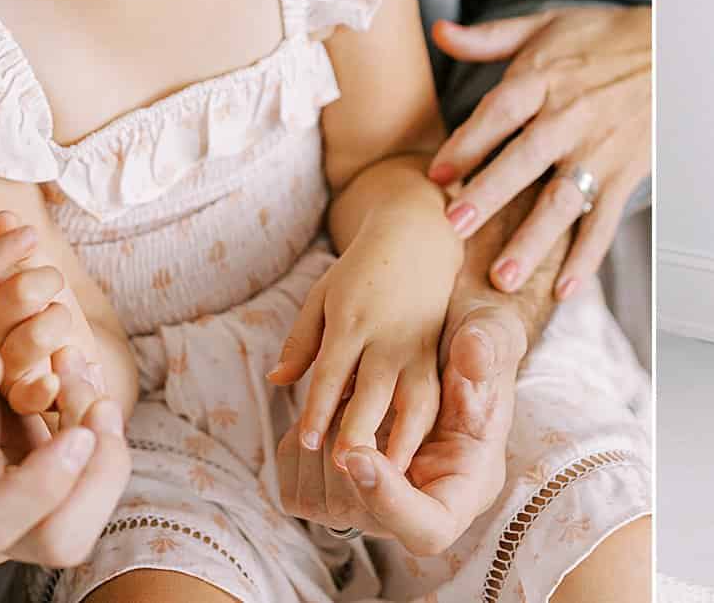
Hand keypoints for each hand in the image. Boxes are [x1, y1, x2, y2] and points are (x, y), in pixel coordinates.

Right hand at [0, 211, 90, 417]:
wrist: (51, 360)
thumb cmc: (33, 305)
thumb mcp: (22, 271)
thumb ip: (12, 249)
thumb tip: (4, 217)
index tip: (29, 233)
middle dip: (24, 291)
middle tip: (51, 280)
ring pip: (11, 356)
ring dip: (40, 333)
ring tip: (60, 315)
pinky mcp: (23, 402)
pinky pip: (25, 401)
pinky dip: (40, 391)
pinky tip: (54, 382)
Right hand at [0, 260, 127, 564]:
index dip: (41, 486)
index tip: (77, 430)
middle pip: (57, 542)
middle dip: (96, 472)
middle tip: (95, 401)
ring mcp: (17, 513)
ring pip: (85, 520)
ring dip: (107, 449)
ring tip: (84, 379)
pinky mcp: (50, 495)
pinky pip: (94, 486)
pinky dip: (106, 436)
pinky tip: (84, 385)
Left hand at [267, 222, 454, 475]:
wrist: (419, 237)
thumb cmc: (361, 271)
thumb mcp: (322, 296)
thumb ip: (301, 341)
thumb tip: (276, 381)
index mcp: (351, 319)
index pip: (331, 372)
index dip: (319, 409)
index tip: (307, 443)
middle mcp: (387, 336)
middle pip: (373, 392)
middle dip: (358, 432)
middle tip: (343, 471)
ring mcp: (418, 346)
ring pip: (414, 400)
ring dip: (400, 440)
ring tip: (387, 475)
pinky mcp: (437, 354)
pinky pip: (433, 396)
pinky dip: (422, 427)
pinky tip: (412, 455)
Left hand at [277, 304, 522, 553]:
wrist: (449, 335)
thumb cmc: (477, 343)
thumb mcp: (494, 334)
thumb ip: (491, 344)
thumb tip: (472, 351)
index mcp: (469, 483)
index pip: (430, 530)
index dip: (390, 503)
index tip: (360, 453)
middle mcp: (424, 503)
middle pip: (367, 518)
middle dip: (346, 458)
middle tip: (348, 397)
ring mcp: (380, 503)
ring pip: (327, 506)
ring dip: (321, 448)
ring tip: (344, 396)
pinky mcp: (343, 491)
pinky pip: (302, 492)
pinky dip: (300, 450)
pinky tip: (325, 412)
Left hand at [430, 5, 649, 298]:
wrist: (672, 47)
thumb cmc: (603, 37)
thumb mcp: (545, 26)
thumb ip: (489, 37)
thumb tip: (441, 32)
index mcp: (545, 78)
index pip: (500, 111)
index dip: (468, 141)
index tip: (438, 172)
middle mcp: (571, 116)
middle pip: (526, 158)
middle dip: (490, 193)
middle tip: (456, 226)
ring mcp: (599, 149)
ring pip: (562, 199)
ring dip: (533, 239)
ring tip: (503, 276)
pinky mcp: (624, 173)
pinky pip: (603, 220)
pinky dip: (587, 257)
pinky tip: (564, 288)